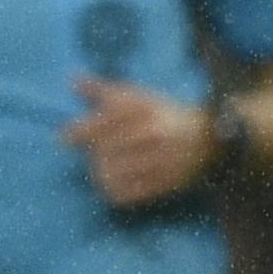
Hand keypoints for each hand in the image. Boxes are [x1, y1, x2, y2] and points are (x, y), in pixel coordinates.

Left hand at [66, 76, 214, 208]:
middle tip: (92, 155)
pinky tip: (111, 184)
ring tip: (100, 170)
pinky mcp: (165, 183)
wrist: (208, 139)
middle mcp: (150, 133)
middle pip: (104, 150)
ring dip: (100, 173)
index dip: (77, 133)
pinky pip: (129, 193)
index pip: (101, 122)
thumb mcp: (138, 97)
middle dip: (92, 153)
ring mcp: (159, 159)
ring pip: (113, 173)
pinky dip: (114, 191)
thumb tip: (71, 80)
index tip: (64, 139)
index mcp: (143, 109)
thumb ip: (104, 91)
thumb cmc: (164, 114)